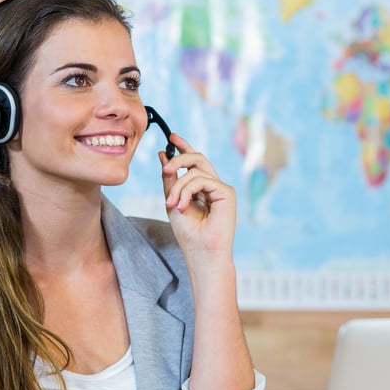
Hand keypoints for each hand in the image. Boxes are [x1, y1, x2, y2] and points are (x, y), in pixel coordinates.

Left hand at [159, 134, 236, 258]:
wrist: (200, 251)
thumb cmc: (188, 232)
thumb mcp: (172, 200)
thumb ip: (169, 179)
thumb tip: (162, 155)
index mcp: (201, 188)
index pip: (194, 162)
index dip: (184, 146)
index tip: (171, 137)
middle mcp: (213, 186)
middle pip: (197, 158)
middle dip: (179, 158)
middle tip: (165, 168)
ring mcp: (221, 189)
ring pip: (196, 170)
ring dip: (178, 186)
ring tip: (171, 204)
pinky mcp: (227, 192)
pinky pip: (202, 180)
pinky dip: (187, 191)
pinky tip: (182, 206)